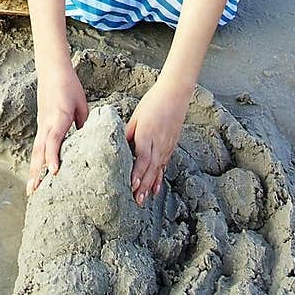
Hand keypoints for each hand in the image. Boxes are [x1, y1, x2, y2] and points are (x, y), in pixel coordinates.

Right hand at [27, 67, 88, 195]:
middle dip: (36, 171)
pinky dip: (35, 160)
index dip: (53, 156)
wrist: (52, 69)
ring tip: (31, 189)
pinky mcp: (41, 124)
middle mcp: (47, 122)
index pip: (54, 139)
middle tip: (33, 191)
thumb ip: (84, 125)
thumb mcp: (83, 105)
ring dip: (33, 170)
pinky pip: (37, 145)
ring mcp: (42, 124)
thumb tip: (89, 144)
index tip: (54, 172)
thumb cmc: (70, 86)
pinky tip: (35, 172)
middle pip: (40, 150)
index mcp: (60, 116)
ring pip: (36, 150)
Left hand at [125, 78, 190, 205]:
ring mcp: (166, 146)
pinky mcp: (171, 146)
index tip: (132, 185)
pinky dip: (160, 177)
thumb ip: (128, 132)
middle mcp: (158, 143)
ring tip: (144, 199)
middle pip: (150, 168)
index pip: (142, 158)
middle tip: (136, 200)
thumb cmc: (153, 103)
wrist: (175, 95)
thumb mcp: (136, 116)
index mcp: (147, 134)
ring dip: (151, 185)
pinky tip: (156, 188)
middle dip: (143, 186)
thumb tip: (119, 146)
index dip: (138, 173)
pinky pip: (164, 165)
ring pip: (158, 169)